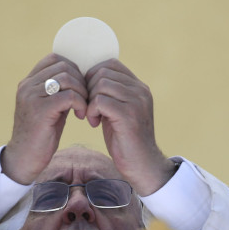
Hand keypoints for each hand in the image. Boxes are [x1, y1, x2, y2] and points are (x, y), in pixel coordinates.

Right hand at [3, 54, 88, 184]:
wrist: (24, 159)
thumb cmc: (41, 135)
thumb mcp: (50, 108)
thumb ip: (60, 92)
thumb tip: (81, 79)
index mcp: (29, 82)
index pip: (54, 59)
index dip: (74, 70)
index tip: (81, 88)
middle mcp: (28, 86)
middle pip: (63, 66)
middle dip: (81, 81)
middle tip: (86, 99)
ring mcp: (32, 97)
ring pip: (67, 79)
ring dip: (82, 93)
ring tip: (84, 108)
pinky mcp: (40, 110)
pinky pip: (69, 96)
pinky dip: (80, 104)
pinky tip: (81, 115)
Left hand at [85, 59, 175, 195]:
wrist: (142, 165)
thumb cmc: (125, 140)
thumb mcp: (117, 111)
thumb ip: (109, 94)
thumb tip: (87, 80)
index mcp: (138, 87)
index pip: (110, 64)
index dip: (92, 77)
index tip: (89, 97)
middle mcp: (140, 90)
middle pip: (102, 72)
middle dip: (88, 89)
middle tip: (89, 109)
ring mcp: (136, 101)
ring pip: (100, 84)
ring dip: (89, 101)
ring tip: (92, 117)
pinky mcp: (129, 115)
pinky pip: (100, 101)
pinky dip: (91, 110)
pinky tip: (94, 123)